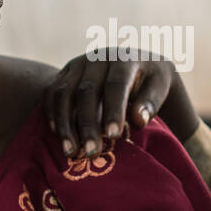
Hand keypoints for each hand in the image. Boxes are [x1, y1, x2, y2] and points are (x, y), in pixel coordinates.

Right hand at [44, 50, 176, 157]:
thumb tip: (137, 120)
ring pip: (64, 93)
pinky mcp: (64, 73)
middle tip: (91, 152)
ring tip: (70, 151)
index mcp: (124, 59)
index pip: (116, 84)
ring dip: (65, 124)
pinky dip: (52, 115)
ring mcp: (77, 64)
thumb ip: (150, 103)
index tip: (113, 136)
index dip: (114, 110)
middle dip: (87, 124)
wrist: (134, 63)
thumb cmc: (149, 82)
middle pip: (87, 91)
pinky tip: (58, 136)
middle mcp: (97, 58)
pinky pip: (51, 94)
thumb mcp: (159, 87)